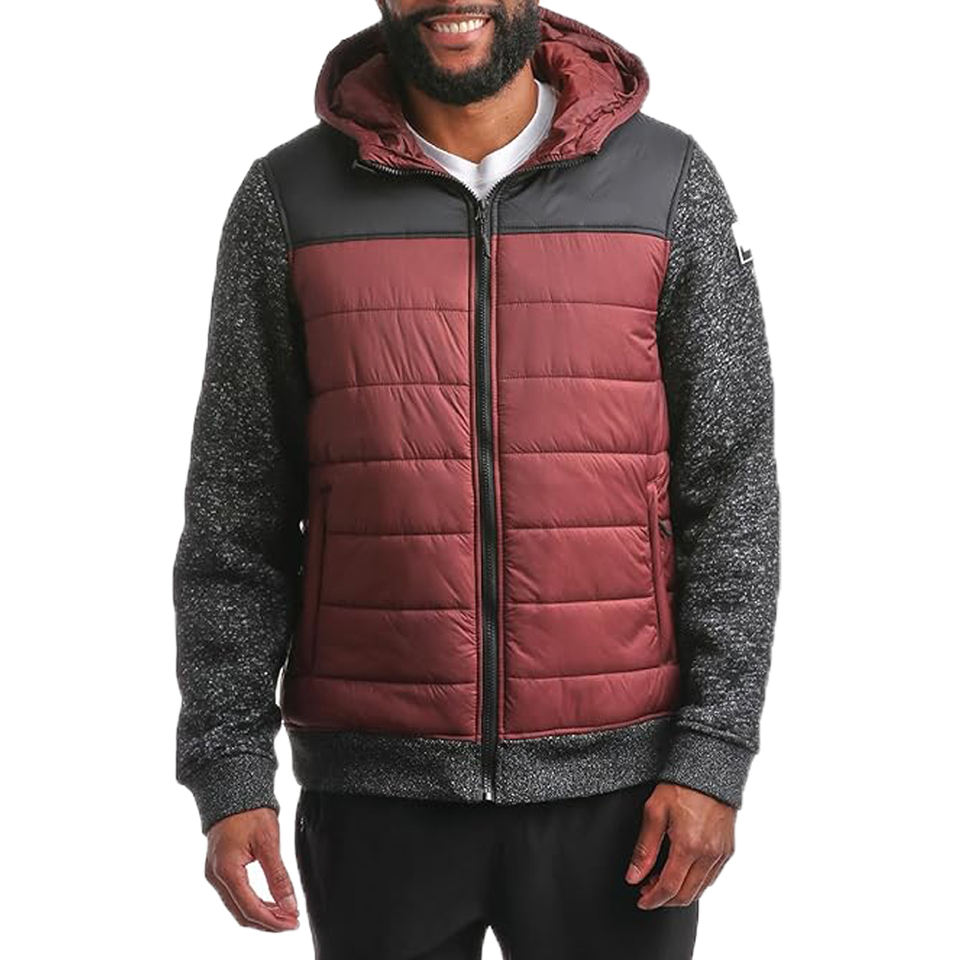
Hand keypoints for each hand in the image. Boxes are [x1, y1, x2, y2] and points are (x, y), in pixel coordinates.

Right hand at [204, 807, 299, 930]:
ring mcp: (214, 875)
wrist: (232, 791)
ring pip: (237, 907)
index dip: (273, 920)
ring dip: (261, 915)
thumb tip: (290, 905)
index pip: (250, 908)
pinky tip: (270, 903)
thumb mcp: (269, 842)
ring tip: (285, 914)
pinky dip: (253, 904)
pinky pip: (234, 896)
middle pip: (241, 913)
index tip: (292, 923)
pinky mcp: (218, 871)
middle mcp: (215, 876)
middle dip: (268, 922)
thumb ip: (279, 877)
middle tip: (291, 922)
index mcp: (226, 870)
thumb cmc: (249, 811)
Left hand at [624, 782, 735, 908]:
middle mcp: (708, 854)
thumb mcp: (654, 811)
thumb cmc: (681, 785)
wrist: (709, 770)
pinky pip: (711, 878)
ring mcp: (721, 854)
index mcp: (689, 846)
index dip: (652, 899)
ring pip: (700, 890)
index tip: (641, 900)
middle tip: (647, 891)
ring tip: (660, 881)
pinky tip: (680, 872)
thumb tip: (633, 875)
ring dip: (679, 892)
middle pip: (686, 895)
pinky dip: (694, 883)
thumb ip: (644, 848)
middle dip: (664, 900)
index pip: (669, 887)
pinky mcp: (727, 850)